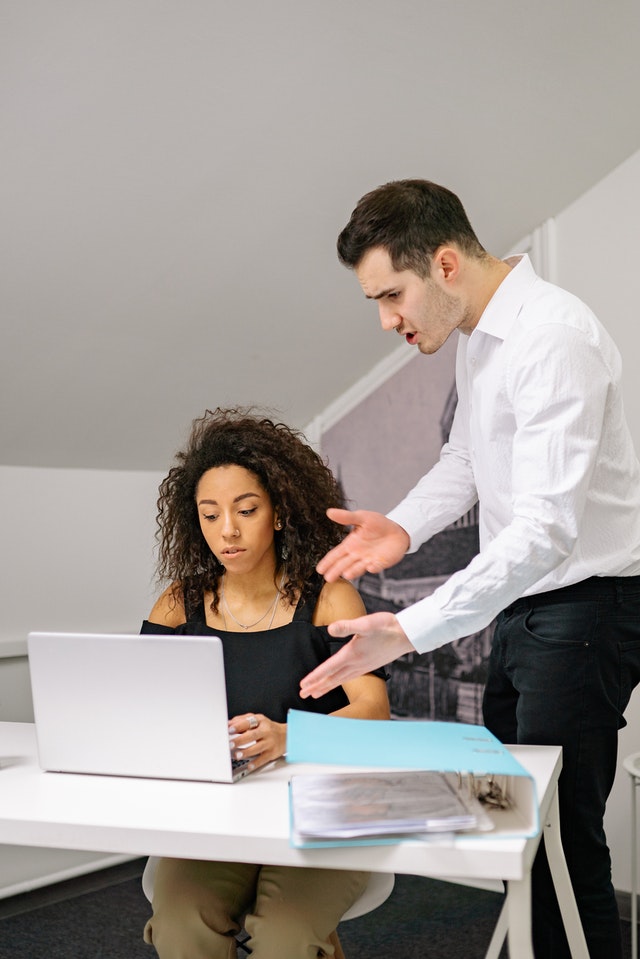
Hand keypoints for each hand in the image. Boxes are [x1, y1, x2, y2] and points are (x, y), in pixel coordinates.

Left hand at [228, 713, 285, 771]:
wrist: (286, 735)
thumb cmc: (267, 728)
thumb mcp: (257, 720)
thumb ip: (242, 721)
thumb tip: (228, 724)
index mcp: (260, 721)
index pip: (248, 722)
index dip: (238, 726)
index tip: (229, 730)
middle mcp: (266, 731)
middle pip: (252, 735)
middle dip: (240, 740)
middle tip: (230, 744)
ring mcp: (269, 742)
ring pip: (257, 748)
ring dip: (246, 752)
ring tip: (237, 755)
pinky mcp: (272, 753)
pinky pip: (263, 759)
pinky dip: (256, 763)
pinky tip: (249, 766)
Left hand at [299, 611, 413, 698]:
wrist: (406, 634)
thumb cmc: (386, 627)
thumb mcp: (366, 623)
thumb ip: (347, 626)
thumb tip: (330, 629)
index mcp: (352, 654)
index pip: (328, 668)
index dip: (315, 677)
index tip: (303, 686)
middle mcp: (356, 664)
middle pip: (332, 678)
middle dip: (316, 687)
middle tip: (302, 695)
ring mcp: (363, 666)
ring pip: (340, 680)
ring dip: (326, 686)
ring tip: (315, 693)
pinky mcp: (368, 666)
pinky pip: (348, 678)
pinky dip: (338, 682)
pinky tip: (336, 682)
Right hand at [317, 509, 409, 581]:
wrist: (398, 530)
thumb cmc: (378, 523)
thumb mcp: (362, 517)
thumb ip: (346, 517)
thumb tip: (329, 512)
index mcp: (351, 544)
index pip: (336, 554)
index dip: (327, 562)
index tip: (319, 569)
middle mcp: (357, 554)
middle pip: (343, 564)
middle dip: (336, 571)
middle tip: (328, 578)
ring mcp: (368, 560)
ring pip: (358, 568)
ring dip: (353, 571)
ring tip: (346, 575)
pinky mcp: (380, 563)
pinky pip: (376, 567)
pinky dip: (373, 568)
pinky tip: (370, 567)